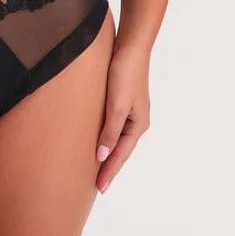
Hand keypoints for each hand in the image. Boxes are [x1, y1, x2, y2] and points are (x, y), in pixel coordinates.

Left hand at [94, 43, 150, 193]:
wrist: (130, 46)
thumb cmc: (125, 74)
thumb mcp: (117, 105)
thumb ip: (110, 131)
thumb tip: (102, 154)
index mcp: (138, 125)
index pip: (121, 155)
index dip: (110, 171)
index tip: (99, 189)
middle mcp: (136, 120)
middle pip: (120, 149)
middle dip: (110, 166)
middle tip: (97, 186)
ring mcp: (130, 110)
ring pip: (117, 138)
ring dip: (108, 152)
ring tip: (96, 168)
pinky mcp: (121, 99)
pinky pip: (113, 125)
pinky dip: (106, 137)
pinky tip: (98, 139)